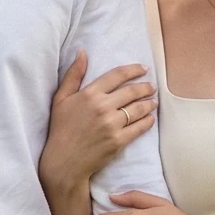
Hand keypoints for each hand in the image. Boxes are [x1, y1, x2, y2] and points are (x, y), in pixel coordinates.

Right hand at [40, 53, 156, 196]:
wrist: (63, 161)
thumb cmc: (61, 129)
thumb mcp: (61, 99)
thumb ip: (73, 75)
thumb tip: (82, 52)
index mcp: (90, 94)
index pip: (117, 75)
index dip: (133, 70)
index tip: (143, 68)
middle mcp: (103, 107)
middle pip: (132, 91)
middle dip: (145, 87)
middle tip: (151, 87)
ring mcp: (112, 124)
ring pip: (138, 109)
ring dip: (149, 104)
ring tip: (153, 102)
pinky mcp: (118, 141)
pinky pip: (139, 128)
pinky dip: (147, 122)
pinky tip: (150, 119)